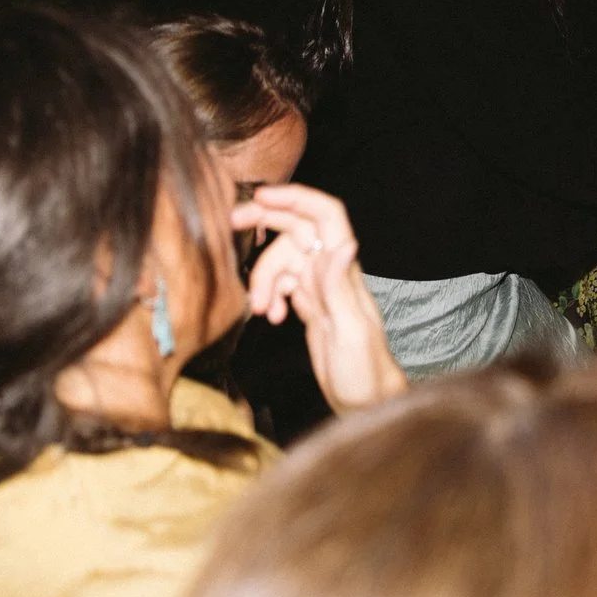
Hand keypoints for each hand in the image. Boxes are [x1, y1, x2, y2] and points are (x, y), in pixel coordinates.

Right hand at [232, 184, 407, 411]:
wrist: (364, 399)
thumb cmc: (364, 369)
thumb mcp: (350, 330)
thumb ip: (341, 287)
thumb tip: (344, 244)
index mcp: (345, 267)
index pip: (325, 215)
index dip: (296, 198)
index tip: (261, 196)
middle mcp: (333, 270)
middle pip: (297, 228)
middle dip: (265, 222)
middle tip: (232, 224)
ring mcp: (320, 286)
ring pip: (283, 260)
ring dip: (264, 279)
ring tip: (260, 309)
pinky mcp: (310, 304)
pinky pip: (283, 284)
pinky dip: (270, 295)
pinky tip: (271, 317)